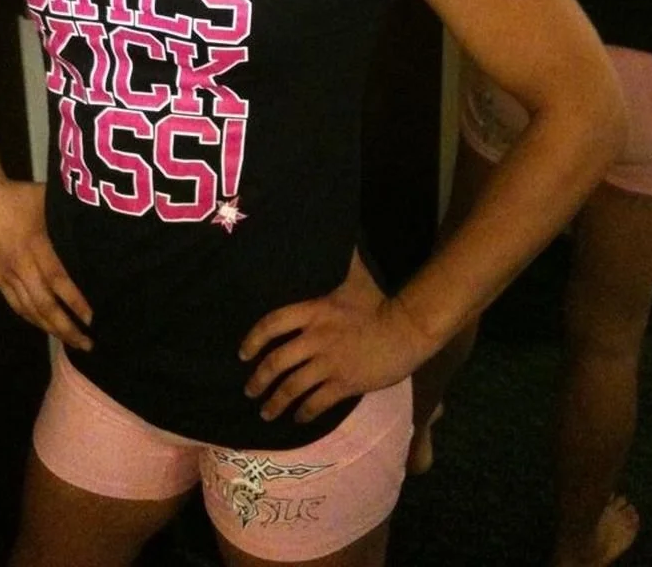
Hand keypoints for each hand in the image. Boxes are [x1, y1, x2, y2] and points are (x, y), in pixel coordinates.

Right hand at [0, 176, 93, 349]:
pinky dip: (33, 320)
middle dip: (67, 327)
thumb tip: (103, 222)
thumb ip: (71, 217)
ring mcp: (8, 275)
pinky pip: (16, 305)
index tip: (95, 318)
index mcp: (37, 245)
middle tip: (89, 343)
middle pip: (45, 305)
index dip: (76, 302)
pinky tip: (46, 328)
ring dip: (51, 329)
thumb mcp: (50, 199)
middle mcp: (22, 266)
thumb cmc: (21, 196)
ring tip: (72, 342)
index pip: (60, 280)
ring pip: (30, 310)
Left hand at [238, 251, 421, 422]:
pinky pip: (317, 403)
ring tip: (266, 413)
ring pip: (292, 388)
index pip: (273, 324)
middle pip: (276, 362)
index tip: (243, 354)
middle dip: (258, 380)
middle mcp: (316, 339)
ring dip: (276, 402)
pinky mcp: (345, 384)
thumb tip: (342, 232)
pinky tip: (299, 419)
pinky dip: (304, 413)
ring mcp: (330, 364)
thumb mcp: (356, 278)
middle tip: (249, 391)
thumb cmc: (381, 301)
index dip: (253, 339)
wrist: (408, 328)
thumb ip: (343, 261)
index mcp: (314, 312)